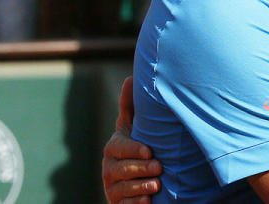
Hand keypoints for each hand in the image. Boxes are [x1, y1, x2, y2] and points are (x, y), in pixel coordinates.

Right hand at [102, 77, 161, 203]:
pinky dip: (136, 202)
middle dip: (140, 169)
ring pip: (123, 188)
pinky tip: (148, 200)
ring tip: (156, 185)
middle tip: (159, 168)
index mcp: (114, 147)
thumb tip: (130, 77)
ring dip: (140, 186)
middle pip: (121, 169)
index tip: (149, 152)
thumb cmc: (139, 147)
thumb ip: (131, 107)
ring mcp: (112, 186)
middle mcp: (109, 167)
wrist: (137, 176)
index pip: (118, 147)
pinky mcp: (117, 203)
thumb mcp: (134, 128)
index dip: (133, 149)